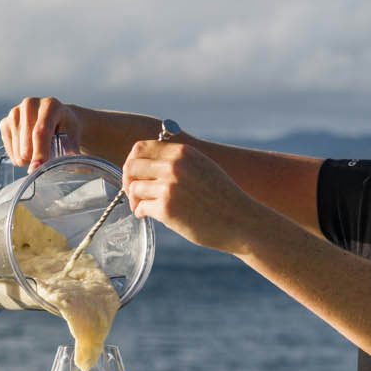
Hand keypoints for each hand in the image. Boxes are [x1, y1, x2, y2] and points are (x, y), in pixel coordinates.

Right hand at [0, 97, 81, 170]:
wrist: (58, 119)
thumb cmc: (66, 130)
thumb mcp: (74, 138)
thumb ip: (70, 152)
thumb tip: (65, 167)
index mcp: (50, 105)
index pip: (41, 132)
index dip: (39, 153)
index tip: (37, 169)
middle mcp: (30, 104)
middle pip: (27, 143)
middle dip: (35, 158)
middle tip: (47, 158)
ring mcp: (15, 112)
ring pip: (17, 149)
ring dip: (28, 158)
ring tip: (39, 150)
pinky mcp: (5, 123)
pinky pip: (10, 150)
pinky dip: (19, 156)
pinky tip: (28, 149)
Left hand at [122, 140, 265, 253]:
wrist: (242, 222)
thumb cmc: (223, 199)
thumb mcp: (203, 168)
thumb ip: (179, 162)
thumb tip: (149, 165)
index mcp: (183, 153)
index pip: (140, 148)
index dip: (133, 162)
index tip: (136, 175)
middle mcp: (174, 166)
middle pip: (131, 166)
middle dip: (128, 180)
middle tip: (133, 193)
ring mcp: (169, 187)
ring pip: (133, 188)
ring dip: (134, 199)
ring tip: (142, 207)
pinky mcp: (167, 209)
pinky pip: (141, 207)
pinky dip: (140, 212)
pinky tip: (147, 216)